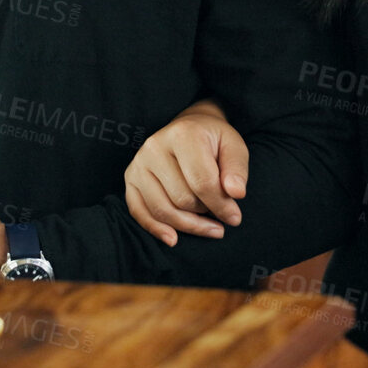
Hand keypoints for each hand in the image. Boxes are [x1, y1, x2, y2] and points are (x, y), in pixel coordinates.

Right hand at [125, 100, 249, 245]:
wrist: (189, 128)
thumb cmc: (213, 141)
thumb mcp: (234, 146)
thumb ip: (236, 169)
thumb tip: (236, 193)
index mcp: (183, 135)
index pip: (202, 182)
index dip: (221, 206)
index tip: (234, 218)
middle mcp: (155, 147)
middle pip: (182, 199)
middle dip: (205, 213)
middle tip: (221, 215)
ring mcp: (139, 163)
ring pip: (162, 210)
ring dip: (188, 225)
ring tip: (208, 226)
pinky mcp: (130, 178)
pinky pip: (139, 211)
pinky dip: (156, 229)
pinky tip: (173, 239)